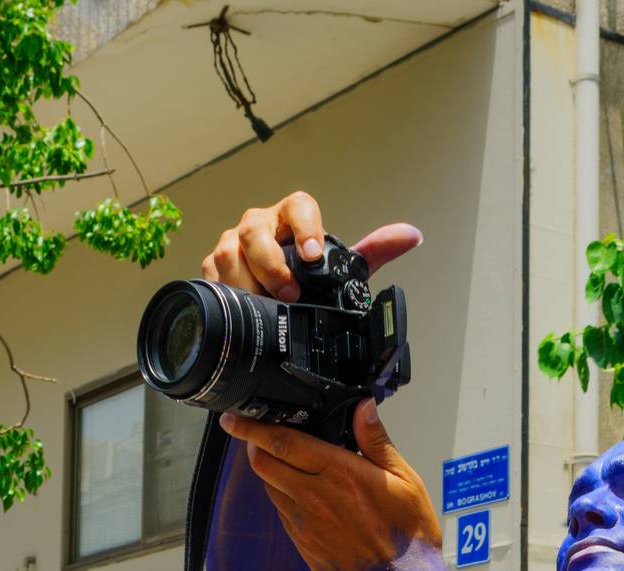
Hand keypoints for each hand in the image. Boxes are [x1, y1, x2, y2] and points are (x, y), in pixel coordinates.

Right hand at [201, 189, 421, 298]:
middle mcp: (260, 225)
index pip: (299, 206)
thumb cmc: (308, 278)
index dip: (305, 227)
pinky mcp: (213, 266)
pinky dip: (224, 293)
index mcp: (292, 218)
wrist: (274, 298)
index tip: (314, 255)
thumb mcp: (342, 268)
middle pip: (255, 231)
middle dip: (271, 264)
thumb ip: (373, 251)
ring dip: (246, 282)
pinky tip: (239, 311)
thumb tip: (412, 235)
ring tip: (264, 306)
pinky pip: (211, 275)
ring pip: (229, 254)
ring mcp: (233, 244)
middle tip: (288, 293)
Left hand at [218, 401, 441, 570]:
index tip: (233, 418)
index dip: (250, 427)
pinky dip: (285, 499)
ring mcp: (304, 524)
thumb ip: (376, 441)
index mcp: (338, 472)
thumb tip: (363, 407)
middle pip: (263, 464)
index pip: (281, 441)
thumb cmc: (409, 535)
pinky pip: (284, 514)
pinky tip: (305, 499)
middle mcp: (313, 496)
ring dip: (271, 473)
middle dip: (253, 446)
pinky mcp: (304, 546)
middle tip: (256, 438)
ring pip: (271, 488)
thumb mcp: (405, 480)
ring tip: (287, 466)